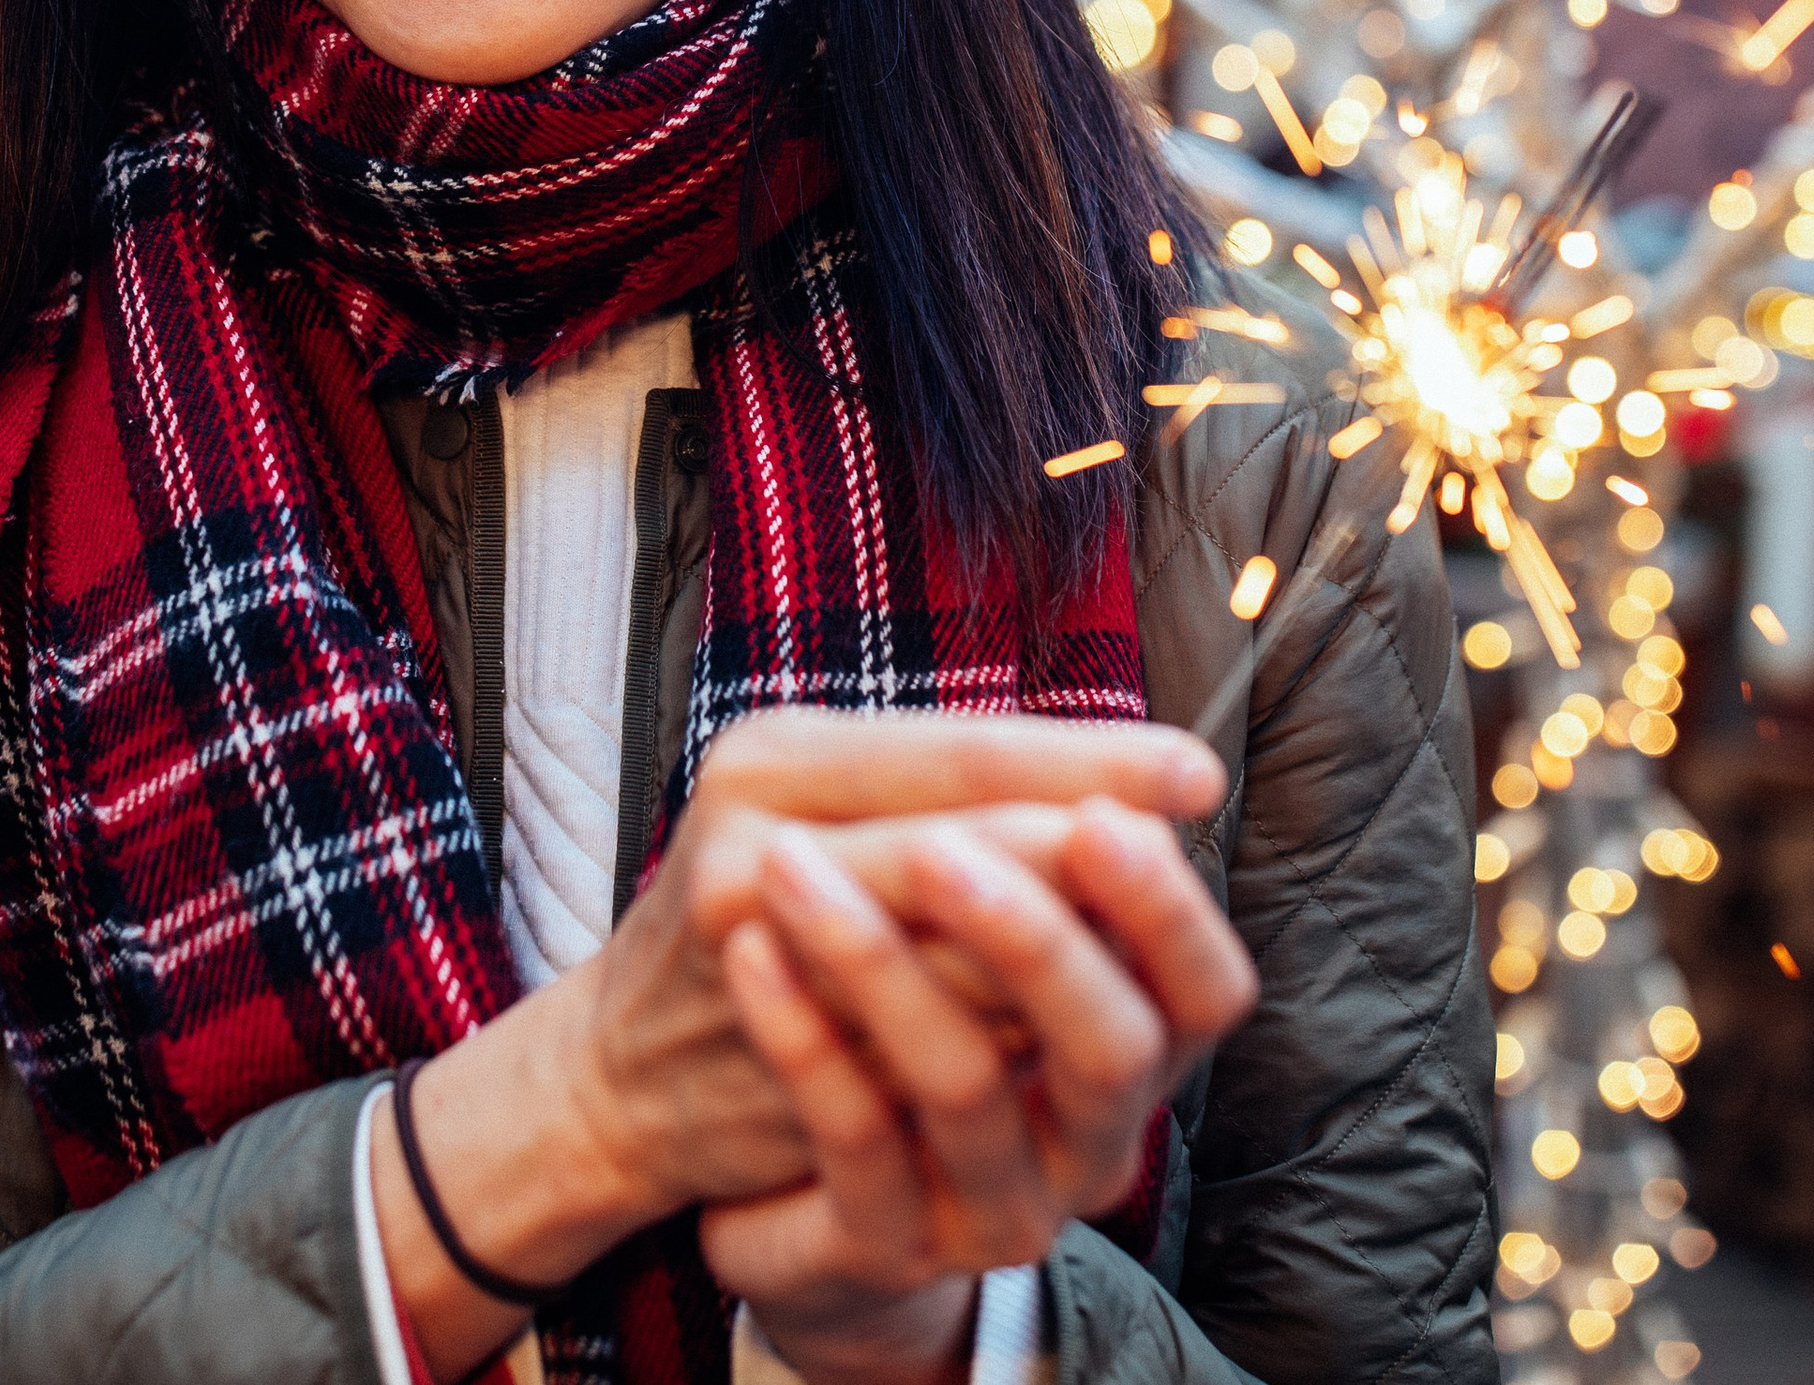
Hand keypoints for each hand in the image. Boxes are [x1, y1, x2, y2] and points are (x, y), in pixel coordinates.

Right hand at [374, 713, 1226, 1379]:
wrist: (619, 1067)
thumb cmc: (755, 915)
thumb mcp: (819, 813)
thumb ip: (935, 792)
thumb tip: (1122, 791)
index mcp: (777, 750)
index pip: (962, 747)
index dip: (1086, 757)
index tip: (1194, 770)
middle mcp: (755, 824)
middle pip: (968, 836)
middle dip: (1087, 851)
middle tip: (1181, 842)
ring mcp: (750, 934)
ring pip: (959, 947)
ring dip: (1058, 954)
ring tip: (1140, 938)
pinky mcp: (765, 1044)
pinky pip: (919, 1044)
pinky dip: (1001, 1041)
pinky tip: (1061, 1034)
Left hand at [698, 799, 1256, 1380]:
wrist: (758, 1135)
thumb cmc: (884, 978)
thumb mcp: (949, 882)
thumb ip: (1009, 829)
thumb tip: (1094, 762)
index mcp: (1131, 1029)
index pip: (1207, 987)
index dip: (1166, 909)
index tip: (1106, 818)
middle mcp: (1087, 1132)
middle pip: (1112, 1045)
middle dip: (1033, 938)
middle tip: (936, 849)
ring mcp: (987, 1199)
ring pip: (966, 1086)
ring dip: (879, 965)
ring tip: (789, 864)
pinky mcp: (878, 1237)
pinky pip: (855, 1140)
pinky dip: (802, 1039)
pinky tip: (751, 952)